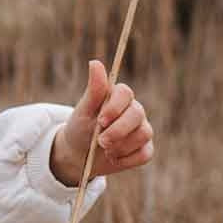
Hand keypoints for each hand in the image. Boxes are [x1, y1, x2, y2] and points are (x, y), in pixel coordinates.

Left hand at [51, 60, 155, 186]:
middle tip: (100, 142)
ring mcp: (142, 130)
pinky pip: (144, 154)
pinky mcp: (144, 149)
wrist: (78, 155)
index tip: (100, 120)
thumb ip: (94, 89)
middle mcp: (135, 111)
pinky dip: (126, 160)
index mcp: (120, 97)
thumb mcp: (83, 110)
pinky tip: (113, 158)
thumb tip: (95, 62)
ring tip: (104, 150)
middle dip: (118, 131)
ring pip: (142, 135)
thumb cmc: (81, 128)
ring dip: (120, 146)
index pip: (126, 93)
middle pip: (137, 115)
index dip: (114, 107)